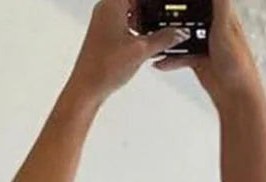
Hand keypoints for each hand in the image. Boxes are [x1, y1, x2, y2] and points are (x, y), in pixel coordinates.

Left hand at [70, 0, 186, 101]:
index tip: (167, 7)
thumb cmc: (103, 68)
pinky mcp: (105, 36)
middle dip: (152, 10)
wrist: (87, 89)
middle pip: (135, 2)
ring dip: (146, 21)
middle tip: (167, 20)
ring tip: (160, 33)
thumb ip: (164, 38)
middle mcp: (106, 9)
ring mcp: (104, 23)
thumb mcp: (141, 50)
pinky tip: (147, 43)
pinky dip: (137, 30)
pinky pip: (125, 25)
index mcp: (113, 3)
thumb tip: (179, 33)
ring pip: (131, 13)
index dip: (155, 3)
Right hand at [154, 0, 261, 102]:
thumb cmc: (238, 63)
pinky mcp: (198, 59)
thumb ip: (220, 3)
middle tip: (158, 16)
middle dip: (173, 16)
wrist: (235, 95)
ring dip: (169, 40)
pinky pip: (180, 55)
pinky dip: (170, 58)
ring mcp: (204, 44)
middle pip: (189, 15)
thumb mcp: (225, 26)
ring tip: (157, 42)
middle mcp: (213, 27)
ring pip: (182, 36)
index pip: (203, 0)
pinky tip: (161, 61)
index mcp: (222, 14)